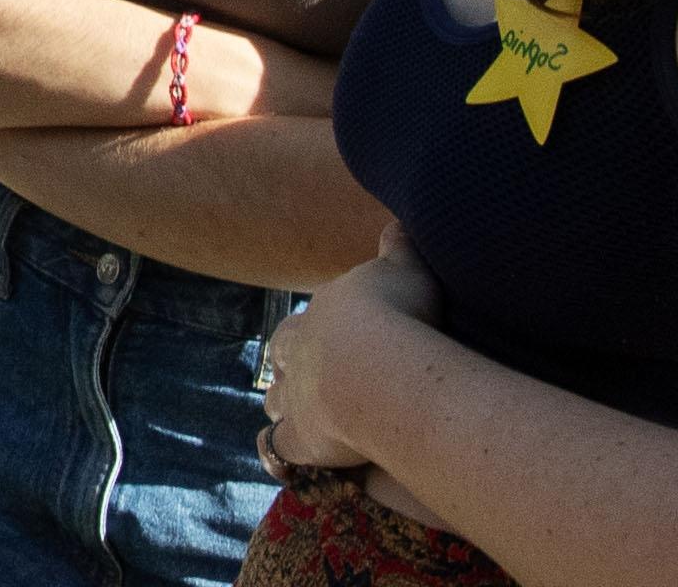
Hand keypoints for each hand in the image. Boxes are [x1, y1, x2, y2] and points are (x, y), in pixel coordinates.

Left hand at [265, 245, 436, 481]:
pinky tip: (285, 459)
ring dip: (285, 408)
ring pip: (275, 402)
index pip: (302, 323)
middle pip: (280, 359)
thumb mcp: (403, 271)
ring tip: (301, 418)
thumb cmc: (395, 316)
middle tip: (303, 378)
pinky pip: (278, 448)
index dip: (308, 332)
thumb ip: (399, 248)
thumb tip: (398, 218)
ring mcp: (292, 399)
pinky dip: (279, 452)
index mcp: (317, 317)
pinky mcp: (299, 441)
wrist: (379, 368)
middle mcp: (295, 356)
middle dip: (288, 367)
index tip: (322, 340)